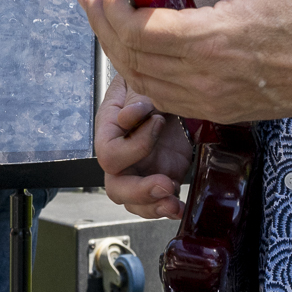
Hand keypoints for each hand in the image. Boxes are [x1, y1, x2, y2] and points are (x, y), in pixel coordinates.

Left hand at [77, 0, 291, 124]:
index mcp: (213, 39)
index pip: (140, 30)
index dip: (114, 8)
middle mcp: (205, 76)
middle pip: (131, 57)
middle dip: (103, 25)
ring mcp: (209, 99)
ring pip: (141, 81)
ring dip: (117, 50)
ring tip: (108, 20)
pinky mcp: (216, 110)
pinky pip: (163, 97)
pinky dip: (141, 74)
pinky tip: (140, 51)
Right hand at [95, 75, 196, 220]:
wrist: (171, 91)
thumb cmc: (148, 84)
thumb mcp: (140, 83)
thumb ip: (136, 98)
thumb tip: (129, 116)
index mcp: (110, 131)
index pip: (110, 153)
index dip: (134, 146)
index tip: (159, 123)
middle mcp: (122, 157)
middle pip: (117, 187)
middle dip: (140, 191)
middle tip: (166, 183)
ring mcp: (141, 171)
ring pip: (135, 202)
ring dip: (154, 207)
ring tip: (175, 204)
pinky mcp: (162, 177)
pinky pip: (158, 202)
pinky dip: (168, 208)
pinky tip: (181, 207)